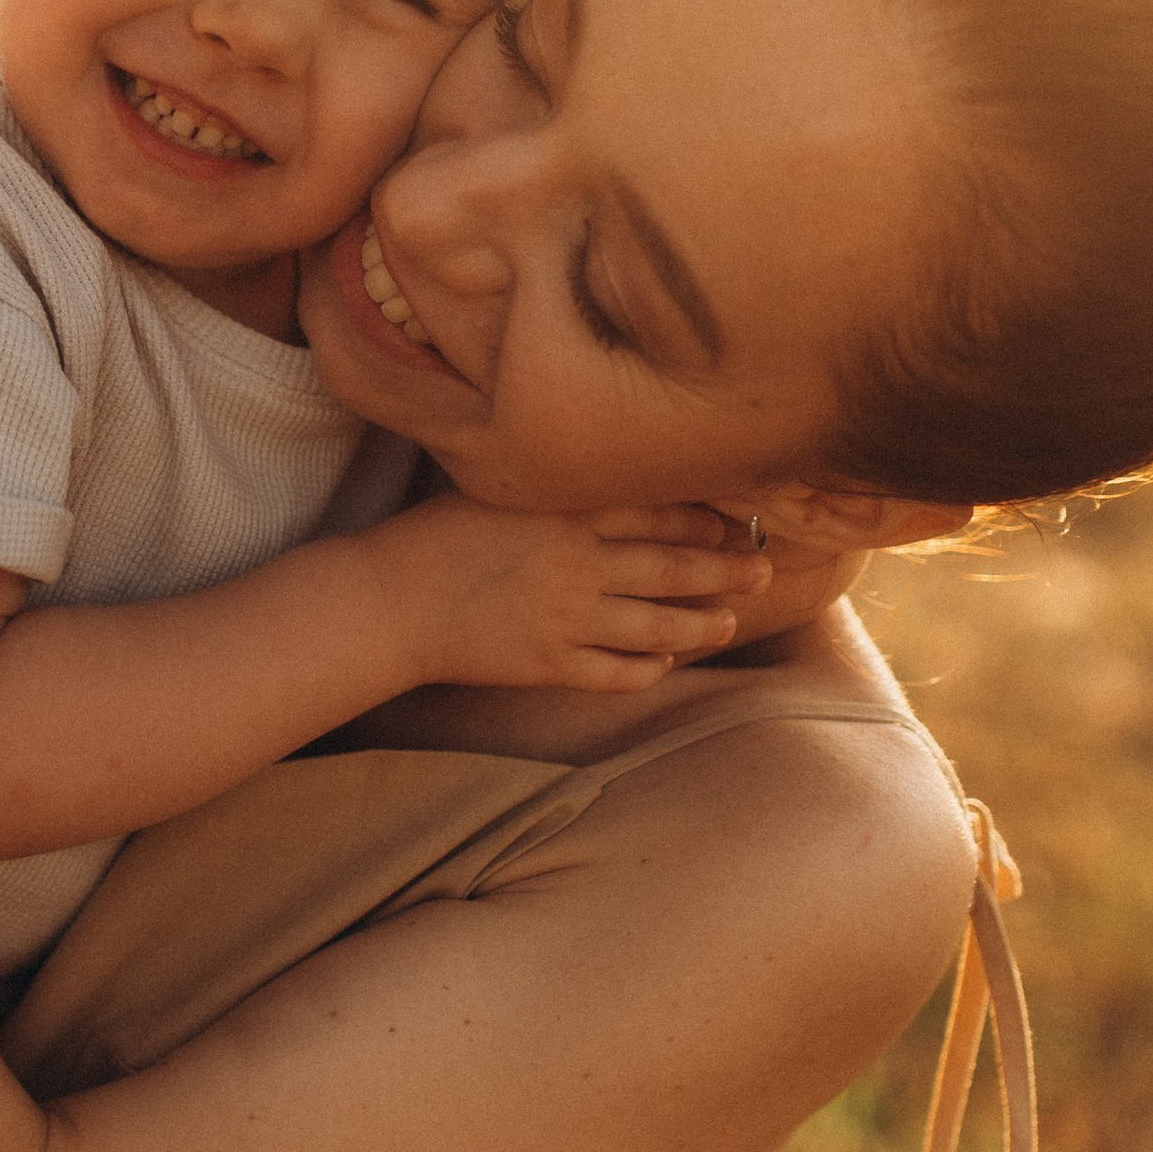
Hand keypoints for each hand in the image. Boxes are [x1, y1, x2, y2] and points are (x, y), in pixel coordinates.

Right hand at [380, 493, 773, 693]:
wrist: (389, 600)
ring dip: (700, 624)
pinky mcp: (549, 665)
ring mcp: (566, 619)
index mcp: (565, 513)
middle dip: (724, 569)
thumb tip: (609, 477)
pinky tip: (663, 664)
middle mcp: (576, 565)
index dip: (702, 518)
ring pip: (656, 626)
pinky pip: (615, 673)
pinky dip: (646, 670)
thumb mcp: (497, 490)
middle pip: (671, 567)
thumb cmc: (436, 534)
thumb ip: (554, 485)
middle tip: (763, 569)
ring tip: (727, 622)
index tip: (730, 520)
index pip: (655, 511)